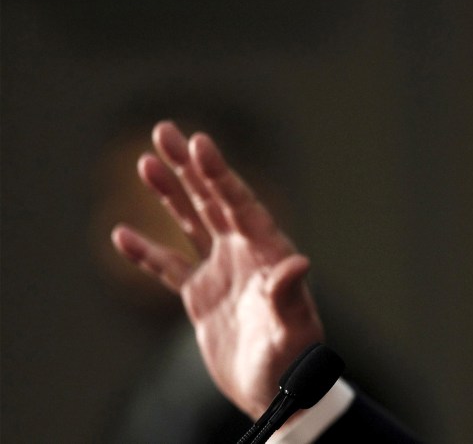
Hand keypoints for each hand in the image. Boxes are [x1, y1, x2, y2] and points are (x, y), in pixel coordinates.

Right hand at [111, 120, 323, 417]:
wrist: (277, 391)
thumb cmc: (293, 358)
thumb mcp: (293, 327)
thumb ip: (290, 295)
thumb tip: (299, 263)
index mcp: (267, 251)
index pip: (239, 203)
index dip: (219, 173)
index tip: (199, 142)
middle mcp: (244, 253)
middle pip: (212, 200)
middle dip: (188, 166)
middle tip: (164, 130)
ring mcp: (221, 271)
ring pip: (191, 222)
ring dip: (169, 193)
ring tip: (145, 162)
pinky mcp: (201, 296)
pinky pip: (168, 267)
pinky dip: (146, 252)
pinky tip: (123, 234)